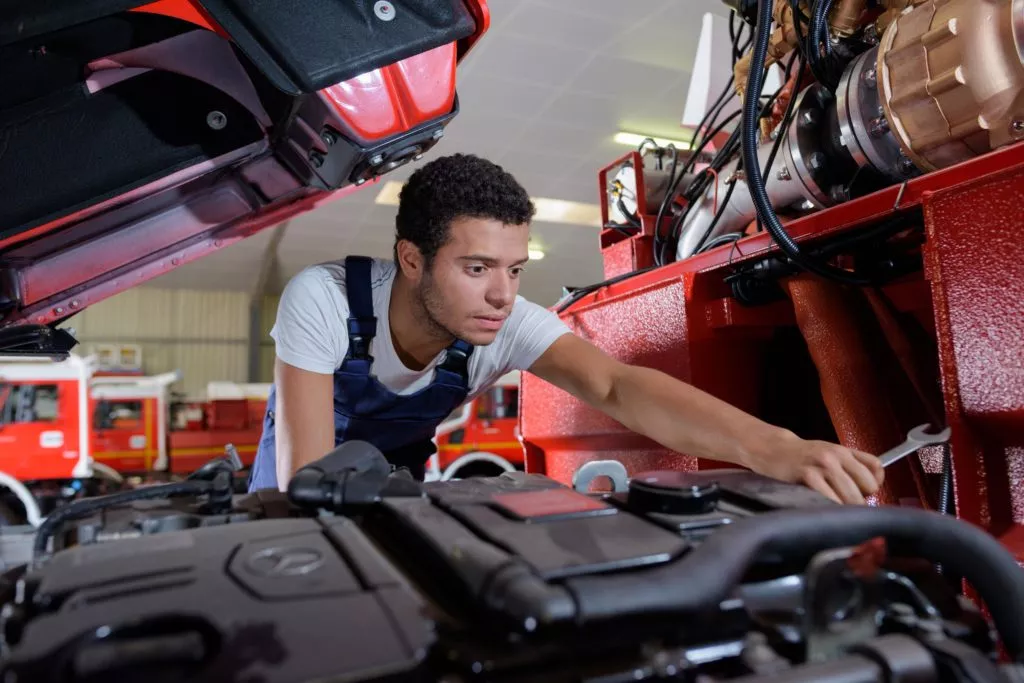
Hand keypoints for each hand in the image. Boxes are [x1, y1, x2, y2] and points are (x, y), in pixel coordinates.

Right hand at [747, 430, 884, 504]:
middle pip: (863, 492)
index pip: (875, 476)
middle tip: (842, 503)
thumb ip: (858, 463)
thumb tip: (878, 483)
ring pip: (849, 500)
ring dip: (842, 509)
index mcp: (844, 451)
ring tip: (831, 506)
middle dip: (855, 503)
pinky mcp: (807, 477)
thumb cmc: (806, 456)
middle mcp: (835, 457)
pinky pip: (829, 501)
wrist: (773, 450)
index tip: (858, 493)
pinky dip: (828, 509)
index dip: (869, 490)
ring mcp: (821, 467)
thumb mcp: (833, 452)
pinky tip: (820, 506)